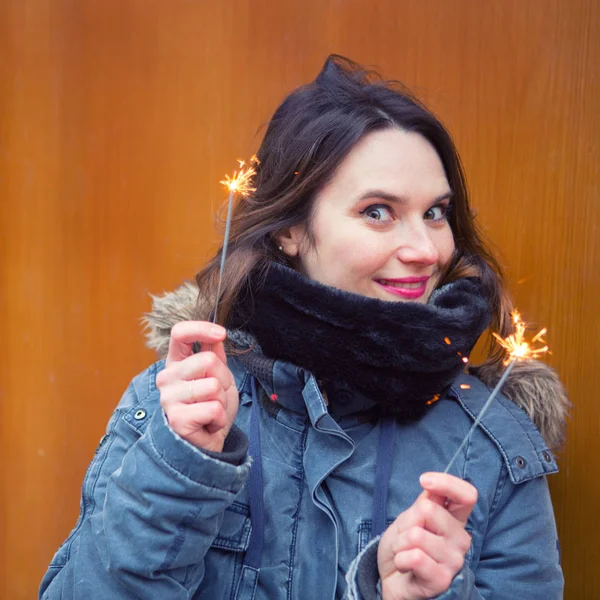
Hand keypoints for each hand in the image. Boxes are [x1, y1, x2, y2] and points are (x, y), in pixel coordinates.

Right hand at [156, 321, 238, 452]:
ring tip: (212, 411)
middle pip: (208, 361)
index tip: (221, 333)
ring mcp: (168, 398)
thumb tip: (216, 337)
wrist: (207, 443)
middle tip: (216, 396)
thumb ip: (215, 356)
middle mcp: (166, 378)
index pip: (180, 334)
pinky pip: (213, 408)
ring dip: (222, 401)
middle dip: (223, 379)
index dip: (201, 329)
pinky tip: (209, 424)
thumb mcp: (219, 377)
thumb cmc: (211, 409)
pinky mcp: (177, 419)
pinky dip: (220, 418)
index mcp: (176, 363)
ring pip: (213, 386)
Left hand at [378, 472, 476, 599]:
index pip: (467, 495)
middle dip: (407, 522)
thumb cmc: (403, 547)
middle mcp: (460, 539)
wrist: (392, 580)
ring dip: (400, 544)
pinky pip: (415, 557)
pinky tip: (405, 566)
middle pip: (430, 510)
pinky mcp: (442, 579)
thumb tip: (431, 485)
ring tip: (405, 553)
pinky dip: (401, 559)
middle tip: (406, 538)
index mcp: (455, 519)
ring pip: (416, 535)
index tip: (424, 480)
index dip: (447, 483)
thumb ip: (424, 502)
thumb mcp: (409, 518)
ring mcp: (454, 561)